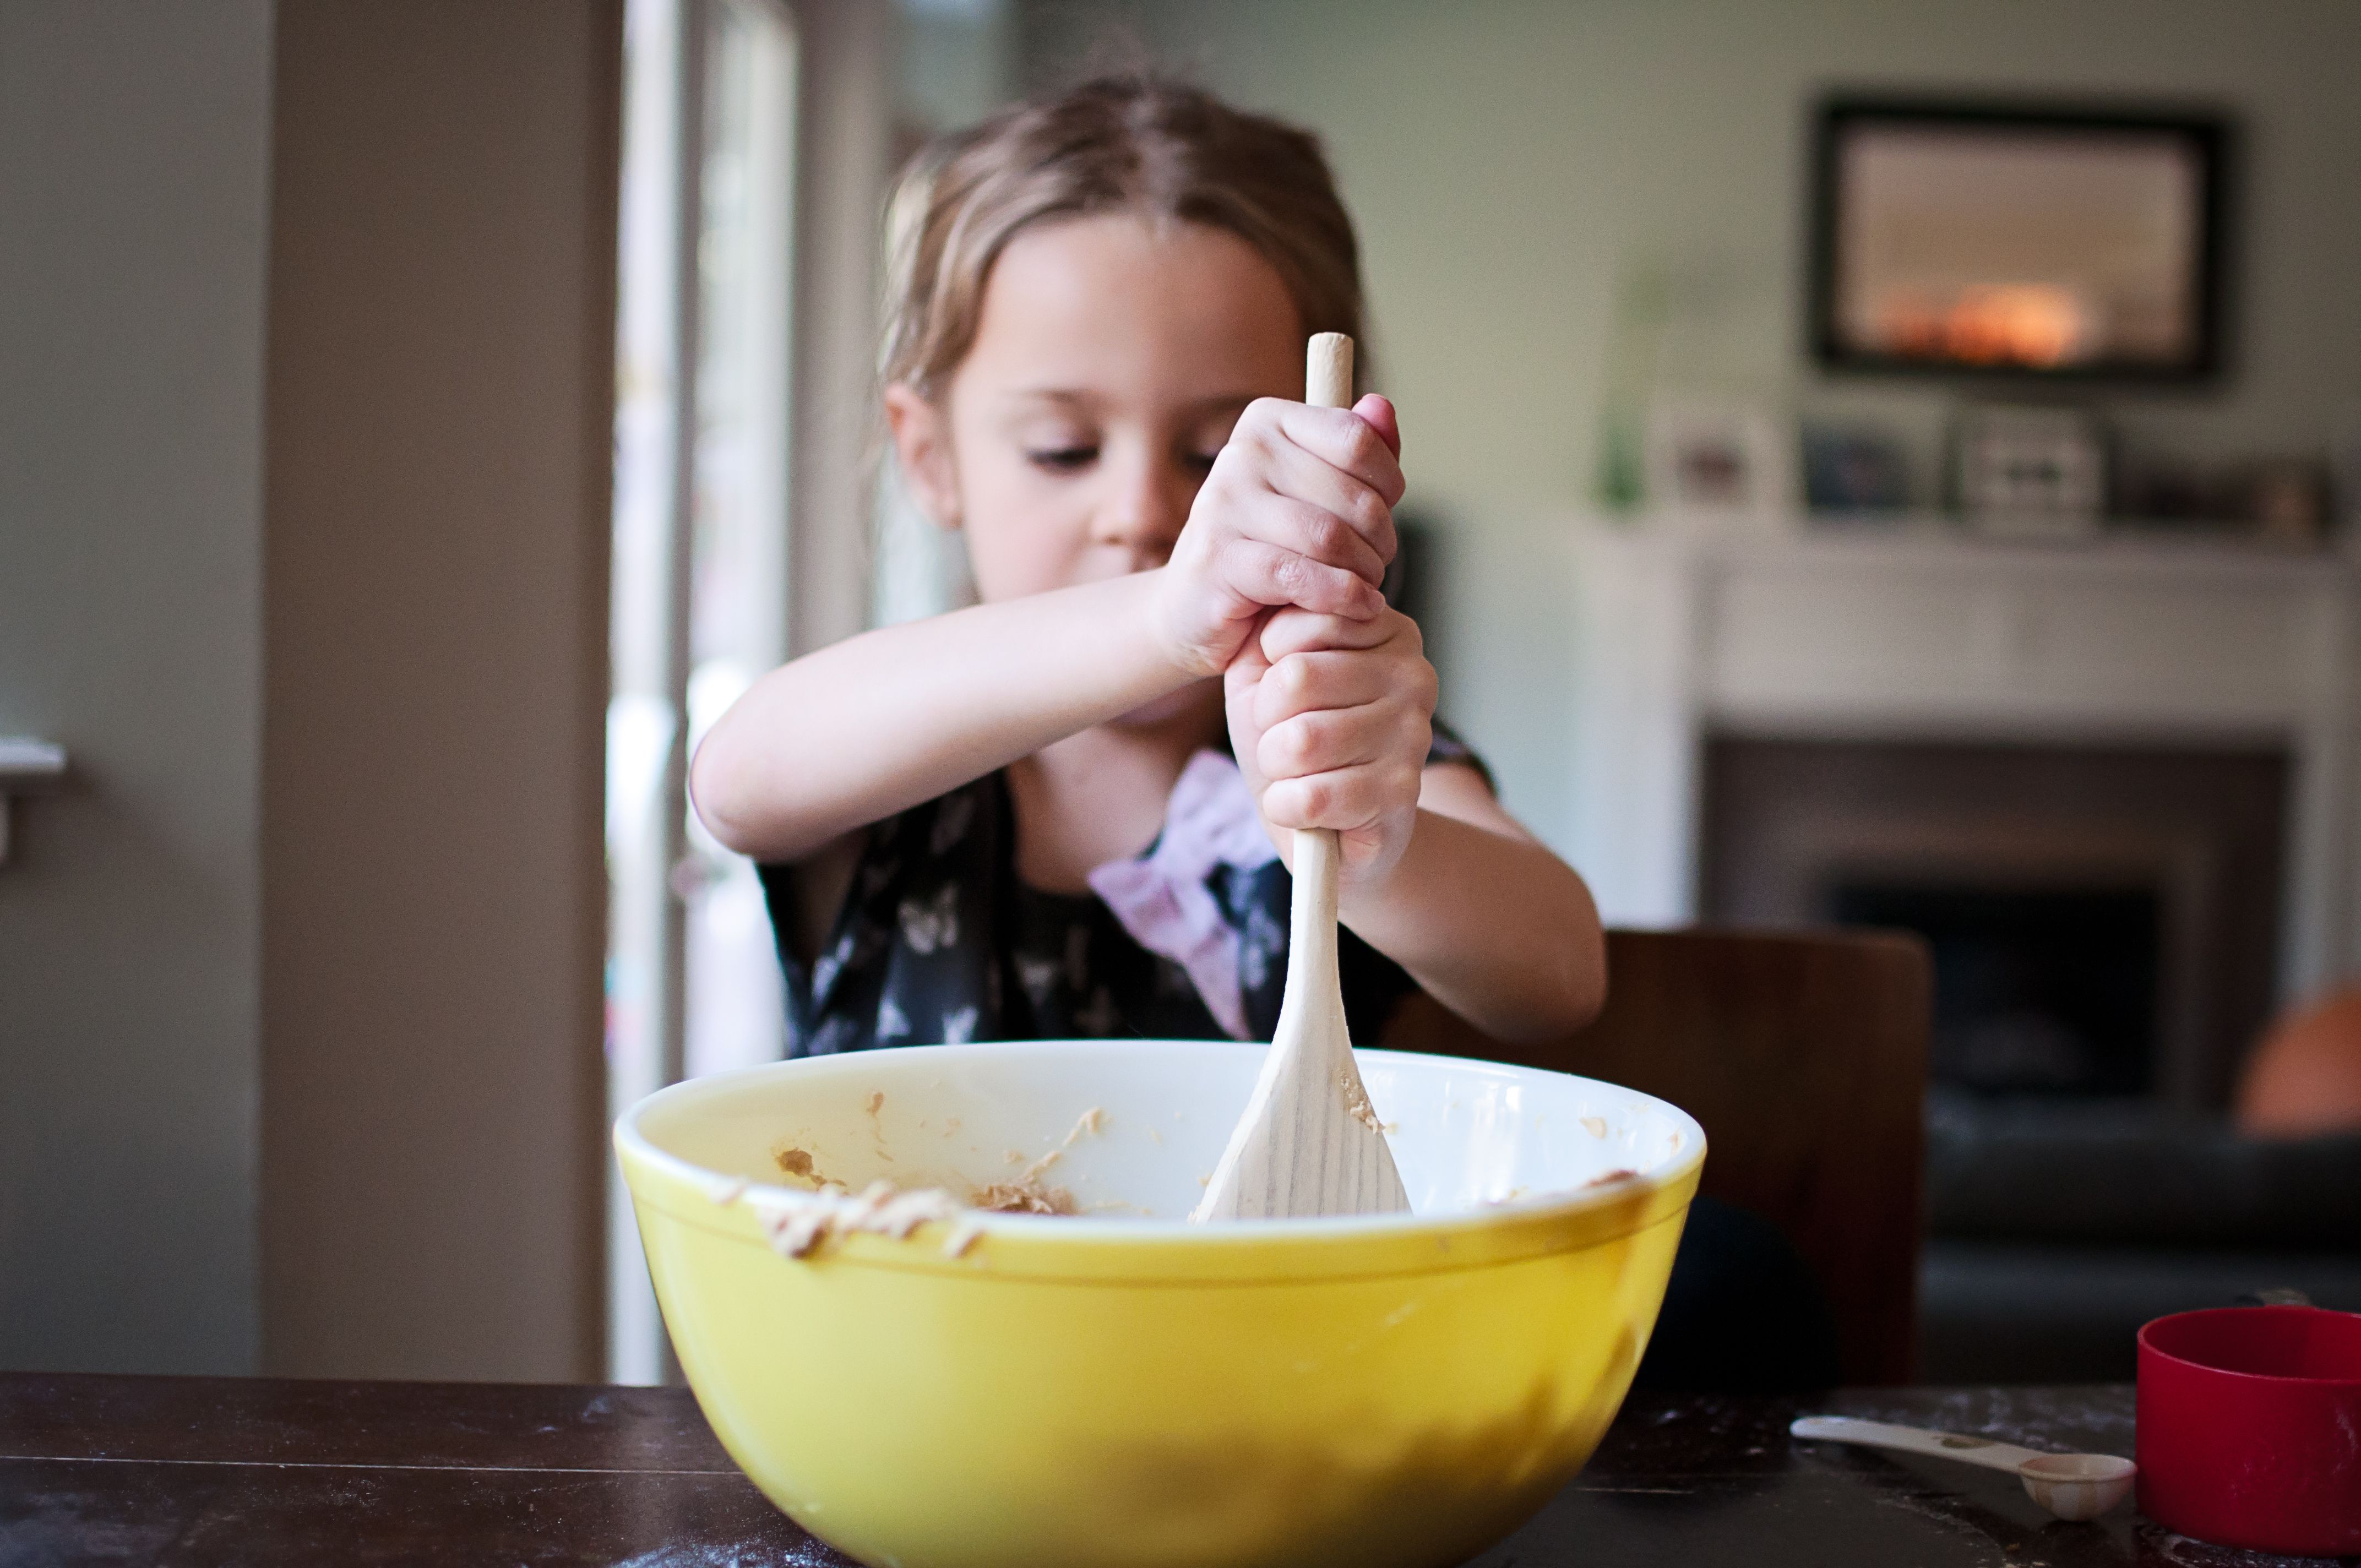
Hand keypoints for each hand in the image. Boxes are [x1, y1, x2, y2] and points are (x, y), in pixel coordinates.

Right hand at [1152, 394, 1404, 677]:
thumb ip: (1356, 450)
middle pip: (1351, 495)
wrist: (1197, 606)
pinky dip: (1340, 595)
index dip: (1388, 484)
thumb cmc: (1269, 545)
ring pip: (1328, 537)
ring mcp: (1223, 503)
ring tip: (1366, 585)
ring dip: (1364, 571)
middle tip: (1375, 563)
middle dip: (1379, 540)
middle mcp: (1240, 452)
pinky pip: (1299, 575)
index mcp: (1267, 422)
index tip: (1384, 513)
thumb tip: (1381, 406)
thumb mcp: (1319, 492)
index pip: (1357, 439)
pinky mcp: (1217, 557)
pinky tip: (1357, 604)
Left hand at [1226, 604, 1436, 899]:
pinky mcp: (1401, 794)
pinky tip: (1303, 808)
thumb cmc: (1295, 739)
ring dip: (1274, 767)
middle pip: (1294, 680)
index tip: (1286, 695)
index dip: (1267, 670)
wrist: (1332, 829)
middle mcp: (1414, 676)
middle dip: (1266, 721)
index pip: (1301, 625)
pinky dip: (1285, 807)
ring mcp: (1413, 735)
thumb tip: (1275, 603)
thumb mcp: (1266, 675)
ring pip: (1299, 741)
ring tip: (1296, 773)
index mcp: (1388, 633)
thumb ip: (1266, 632)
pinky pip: (1309, 797)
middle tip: (1285, 741)